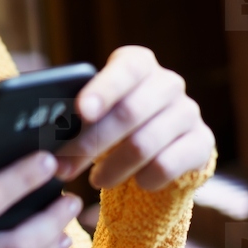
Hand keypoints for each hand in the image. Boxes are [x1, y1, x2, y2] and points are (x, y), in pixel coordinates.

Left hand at [54, 46, 214, 190]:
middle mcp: (168, 83)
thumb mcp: (95, 113)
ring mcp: (188, 112)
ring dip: (113, 167)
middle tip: (65, 165)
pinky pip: (167, 165)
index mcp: (138, 64)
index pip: (125, 69)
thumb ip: (75, 116)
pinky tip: (135, 183)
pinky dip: (144, 178)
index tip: (81, 112)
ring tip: (95, 180)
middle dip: (92, 142)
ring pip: (145, 143)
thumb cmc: (113, 123)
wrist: (158, 146)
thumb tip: (46, 138)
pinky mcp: (202, 142)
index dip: (103, 90)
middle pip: (130, 112)